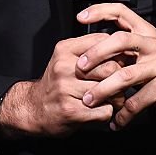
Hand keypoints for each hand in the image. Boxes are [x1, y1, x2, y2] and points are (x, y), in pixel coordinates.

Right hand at [0, 33, 123, 137]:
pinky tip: (100, 110)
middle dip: (120, 78)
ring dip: (117, 97)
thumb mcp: (67, 58)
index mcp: (65, 50)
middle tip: (121, 84)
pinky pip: (104, 110)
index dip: (118, 53)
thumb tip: (122, 51)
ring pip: (109, 90)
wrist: (34, 108)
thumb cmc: (57, 83)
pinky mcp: (71, 111)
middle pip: (110, 67)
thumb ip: (90, 51)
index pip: (103, 42)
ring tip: (113, 98)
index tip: (121, 61)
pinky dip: (107, 112)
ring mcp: (66, 90)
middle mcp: (64, 67)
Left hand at [75, 3, 155, 129]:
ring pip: (125, 75)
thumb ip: (123, 48)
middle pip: (121, 40)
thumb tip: (88, 50)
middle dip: (97, 53)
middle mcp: (153, 45)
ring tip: (89, 100)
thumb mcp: (144, 53)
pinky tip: (114, 122)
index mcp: (146, 32)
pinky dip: (122, 115)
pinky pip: (136, 102)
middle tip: (80, 67)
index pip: (122, 12)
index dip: (100, 11)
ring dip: (103, 90)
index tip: (81, 17)